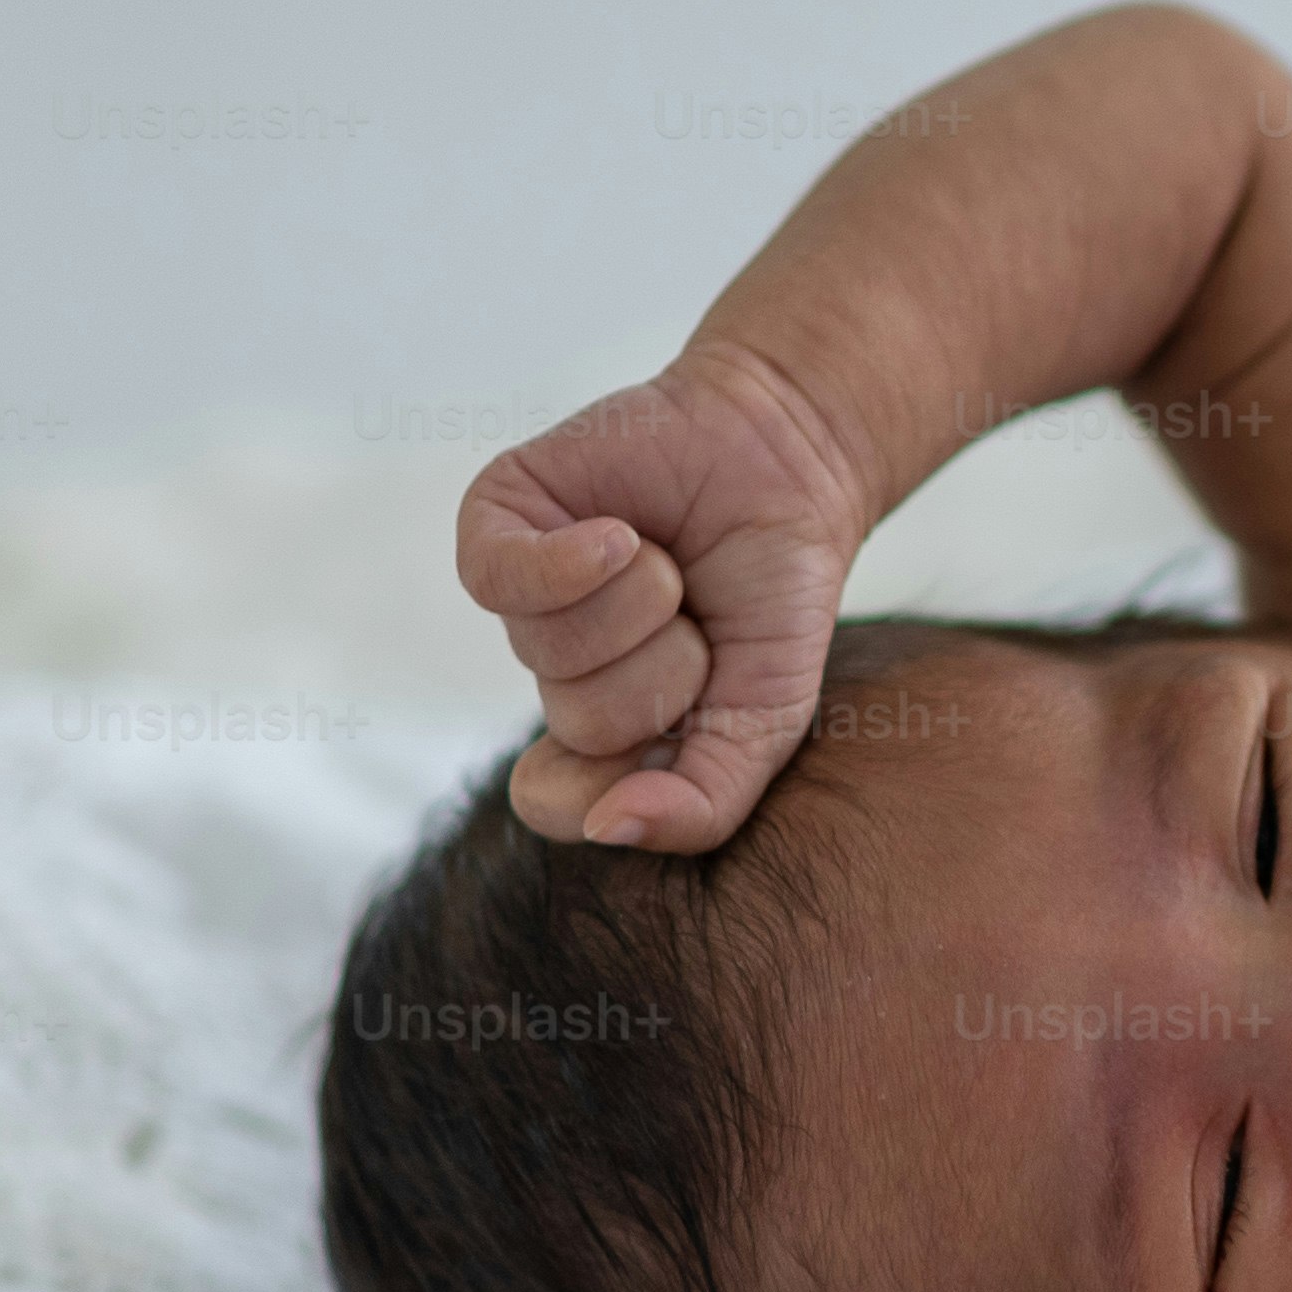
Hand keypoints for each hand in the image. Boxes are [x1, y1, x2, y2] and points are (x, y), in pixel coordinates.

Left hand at [452, 336, 878, 850]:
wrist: (793, 462)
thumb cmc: (774, 594)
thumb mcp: (766, 722)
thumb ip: (705, 804)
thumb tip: (607, 829)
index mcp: (603, 731)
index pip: (557, 801)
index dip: (629, 771)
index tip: (696, 719)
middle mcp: (552, 671)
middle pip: (580, 722)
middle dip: (668, 667)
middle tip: (700, 619)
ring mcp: (519, 599)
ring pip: (550, 648)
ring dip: (643, 599)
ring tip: (671, 561)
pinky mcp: (497, 523)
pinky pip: (499, 577)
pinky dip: (573, 560)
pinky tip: (624, 534)